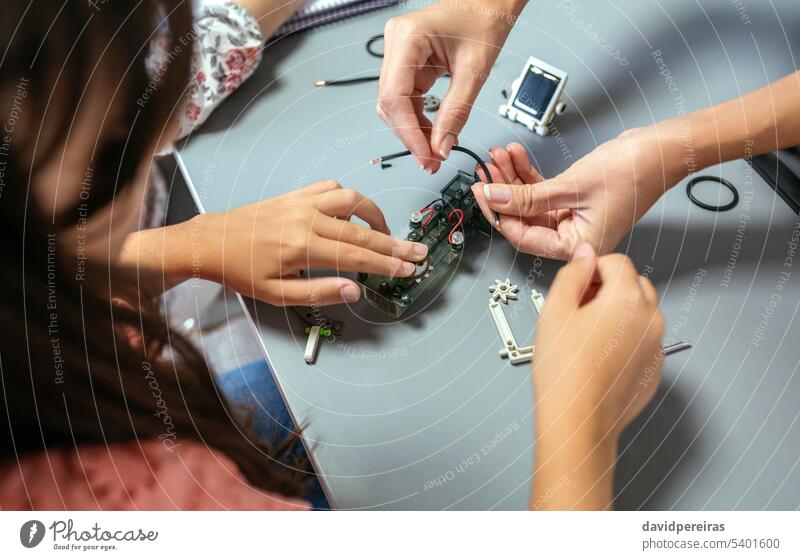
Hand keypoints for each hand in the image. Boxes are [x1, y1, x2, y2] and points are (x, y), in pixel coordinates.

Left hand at [189, 181, 427, 305]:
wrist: (212, 242)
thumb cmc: (242, 271)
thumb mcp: (277, 294)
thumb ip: (320, 292)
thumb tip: (355, 290)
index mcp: (302, 247)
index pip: (356, 255)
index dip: (387, 262)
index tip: (409, 267)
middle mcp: (306, 219)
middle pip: (361, 229)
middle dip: (393, 243)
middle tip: (416, 252)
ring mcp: (302, 203)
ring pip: (350, 200)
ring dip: (374, 215)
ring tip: (387, 233)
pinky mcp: (295, 195)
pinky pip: (330, 188)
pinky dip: (348, 198)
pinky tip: (354, 212)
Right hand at [377, 0, 521, 171]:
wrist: (491, 2)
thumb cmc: (485, 18)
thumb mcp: (474, 70)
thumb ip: (457, 112)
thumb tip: (441, 146)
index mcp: (408, 36)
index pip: (395, 96)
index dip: (407, 132)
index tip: (424, 155)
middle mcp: (397, 43)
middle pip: (390, 103)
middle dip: (410, 135)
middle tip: (430, 160)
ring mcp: (400, 53)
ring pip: (396, 105)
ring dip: (413, 131)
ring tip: (434, 152)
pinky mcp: (409, 62)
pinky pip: (407, 98)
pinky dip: (419, 119)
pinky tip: (433, 134)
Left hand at [472, 130, 684, 259]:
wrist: (662, 150)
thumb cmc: (635, 172)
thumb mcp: (570, 186)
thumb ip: (528, 196)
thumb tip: (495, 198)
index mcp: (576, 247)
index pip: (523, 237)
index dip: (498, 215)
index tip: (482, 194)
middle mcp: (573, 237)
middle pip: (523, 219)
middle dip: (502, 192)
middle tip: (485, 173)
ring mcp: (573, 218)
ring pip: (530, 202)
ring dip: (512, 179)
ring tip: (498, 158)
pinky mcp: (573, 200)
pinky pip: (542, 191)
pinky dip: (527, 175)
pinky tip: (515, 157)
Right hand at [530, 245, 664, 509]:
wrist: (578, 421)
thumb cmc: (564, 369)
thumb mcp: (555, 310)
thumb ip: (573, 273)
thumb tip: (585, 254)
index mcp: (628, 297)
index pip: (617, 262)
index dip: (592, 269)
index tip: (575, 287)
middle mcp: (651, 318)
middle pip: (634, 285)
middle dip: (609, 288)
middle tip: (578, 310)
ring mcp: (657, 346)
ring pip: (641, 314)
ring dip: (618, 313)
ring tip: (586, 337)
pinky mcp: (654, 370)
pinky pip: (643, 342)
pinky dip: (625, 341)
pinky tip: (598, 358)